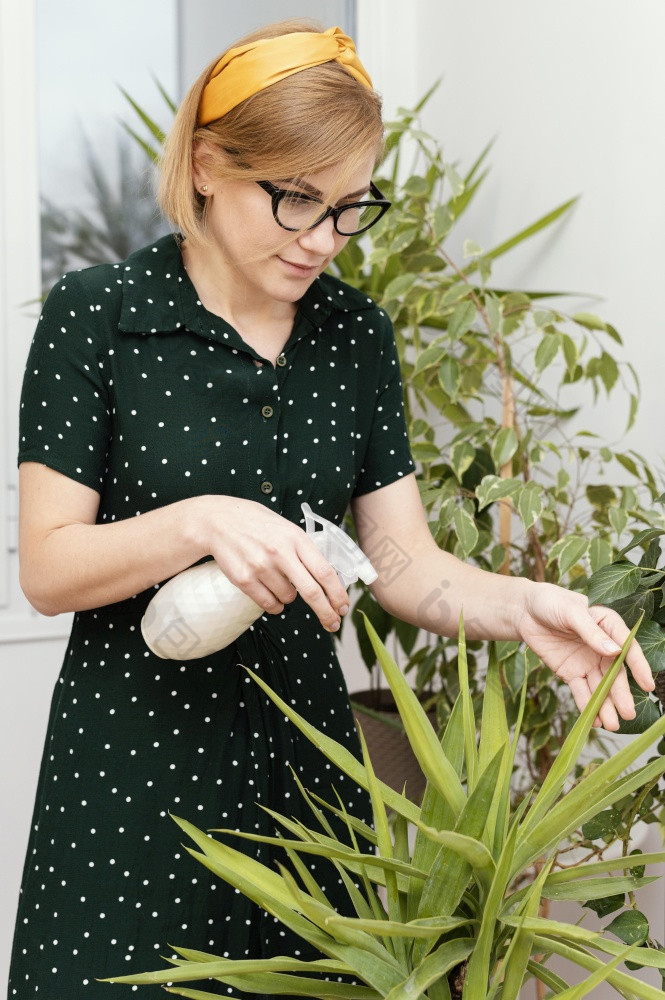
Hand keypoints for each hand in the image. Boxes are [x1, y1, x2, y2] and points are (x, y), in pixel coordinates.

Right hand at [193, 495, 348, 631]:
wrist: (219, 521)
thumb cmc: (258, 525)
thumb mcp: (287, 529)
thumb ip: (305, 551)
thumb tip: (329, 579)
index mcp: (296, 538)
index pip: (325, 572)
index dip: (338, 594)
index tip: (343, 607)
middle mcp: (280, 553)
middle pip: (311, 592)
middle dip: (326, 612)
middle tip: (333, 624)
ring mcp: (261, 567)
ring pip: (288, 599)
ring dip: (290, 597)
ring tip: (278, 579)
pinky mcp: (244, 579)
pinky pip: (269, 604)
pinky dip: (275, 605)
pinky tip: (270, 591)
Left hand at [517, 582, 654, 730]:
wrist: (526, 611)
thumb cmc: (552, 603)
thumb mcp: (572, 612)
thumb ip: (591, 632)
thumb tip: (615, 651)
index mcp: (609, 627)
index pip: (628, 649)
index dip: (638, 667)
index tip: (647, 685)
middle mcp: (603, 648)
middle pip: (615, 674)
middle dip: (621, 695)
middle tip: (628, 714)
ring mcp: (587, 662)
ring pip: (600, 687)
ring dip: (606, 706)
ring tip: (612, 725)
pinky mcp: (570, 672)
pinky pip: (580, 691)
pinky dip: (586, 706)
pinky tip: (593, 721)